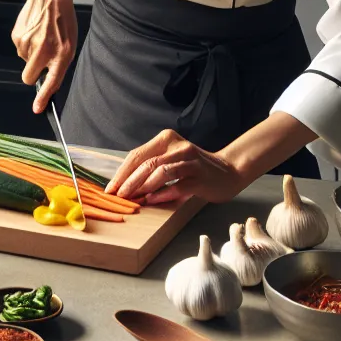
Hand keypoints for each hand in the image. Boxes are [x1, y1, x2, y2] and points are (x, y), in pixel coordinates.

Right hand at [13, 0, 77, 114]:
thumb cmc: (63, 20)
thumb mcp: (70, 42)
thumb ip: (59, 61)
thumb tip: (46, 79)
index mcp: (62, 53)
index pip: (52, 81)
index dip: (43, 97)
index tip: (36, 109)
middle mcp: (44, 50)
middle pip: (28, 77)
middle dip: (31, 74)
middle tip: (38, 61)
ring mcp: (29, 43)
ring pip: (24, 61)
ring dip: (31, 53)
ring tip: (41, 35)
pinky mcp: (17, 36)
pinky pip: (19, 49)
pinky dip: (25, 44)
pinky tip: (33, 30)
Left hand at [107, 129, 247, 204]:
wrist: (229, 171)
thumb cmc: (194, 168)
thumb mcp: (171, 160)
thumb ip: (151, 166)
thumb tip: (124, 185)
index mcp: (166, 139)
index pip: (137, 155)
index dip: (122, 173)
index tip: (111, 188)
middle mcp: (178, 147)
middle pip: (146, 163)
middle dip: (128, 182)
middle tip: (118, 196)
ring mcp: (190, 160)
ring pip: (160, 172)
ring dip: (143, 187)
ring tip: (133, 199)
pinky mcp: (200, 176)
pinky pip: (178, 185)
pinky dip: (163, 193)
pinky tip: (152, 200)